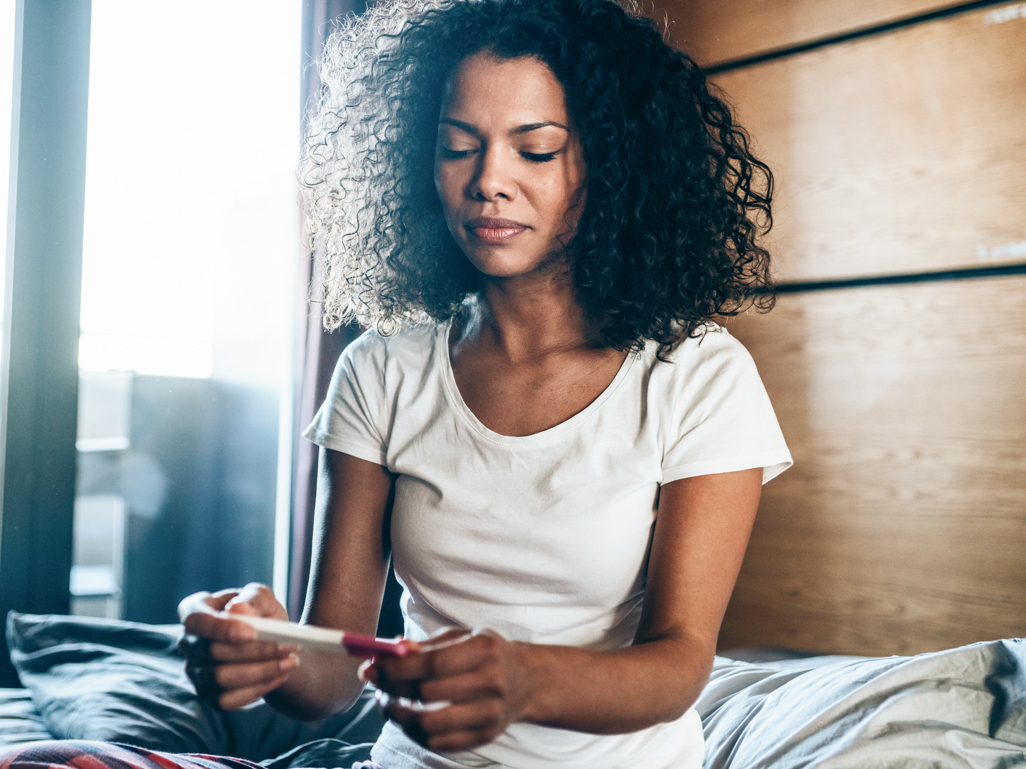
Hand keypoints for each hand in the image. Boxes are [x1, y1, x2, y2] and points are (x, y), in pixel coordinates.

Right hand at [178, 583, 298, 709]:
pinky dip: (258, 689)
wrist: (272, 641)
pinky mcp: (209, 695)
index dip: (220, 628)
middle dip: (255, 650)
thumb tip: (238, 610)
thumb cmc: (261, 613)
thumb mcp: (262, 597)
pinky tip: (281, 676)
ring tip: (291, 660)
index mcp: (195, 609)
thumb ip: (252, 598)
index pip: (195, 620)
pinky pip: (227, 700)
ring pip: (221, 678)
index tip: (252, 633)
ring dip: (262, 670)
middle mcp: (189, 642)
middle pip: (213, 651)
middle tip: (290, 646)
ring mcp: (195, 671)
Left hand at [361, 628, 532, 751]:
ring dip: (399, 717)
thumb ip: (426, 645)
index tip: (372, 668)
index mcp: (483, 650)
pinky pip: (438, 743)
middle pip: (427, 694)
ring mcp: (490, 713)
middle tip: (376, 686)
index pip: (432, 663)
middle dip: (392, 691)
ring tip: (389, 705)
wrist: (527, 682)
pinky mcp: (485, 737)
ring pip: (429, 724)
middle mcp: (491, 682)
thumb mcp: (462, 637)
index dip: (396, 668)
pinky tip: (408, 720)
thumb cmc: (486, 654)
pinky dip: (415, 734)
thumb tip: (388, 651)